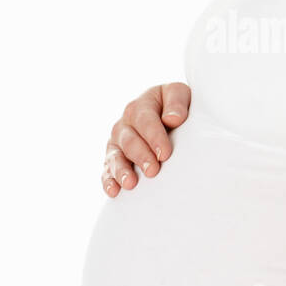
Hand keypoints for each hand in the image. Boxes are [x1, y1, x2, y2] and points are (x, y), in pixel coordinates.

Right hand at [102, 82, 190, 196]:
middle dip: (141, 157)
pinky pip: (107, 170)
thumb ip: (176, 102)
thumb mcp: (178, 94)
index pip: (145, 121)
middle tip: (153, 171)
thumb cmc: (174, 106)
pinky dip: (108, 181)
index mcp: (140, 106)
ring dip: (122, 170)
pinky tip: (114, 191)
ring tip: (131, 183)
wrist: (166, 114)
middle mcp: (125, 124)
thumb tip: (172, 119)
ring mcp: (117, 142)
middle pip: (130, 141)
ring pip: (115, 157)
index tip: (165, 153)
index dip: (154, 137)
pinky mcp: (113, 159)